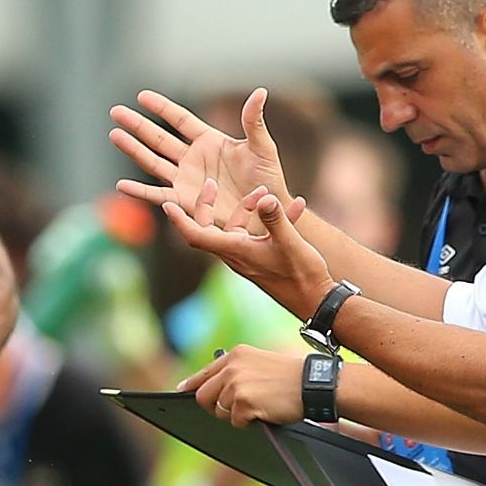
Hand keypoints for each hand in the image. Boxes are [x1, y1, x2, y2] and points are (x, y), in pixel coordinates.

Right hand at [110, 88, 289, 228]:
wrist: (267, 212)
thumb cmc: (269, 180)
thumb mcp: (262, 148)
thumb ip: (253, 121)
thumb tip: (259, 91)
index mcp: (209, 141)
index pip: (180, 120)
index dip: (161, 108)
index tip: (141, 96)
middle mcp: (193, 159)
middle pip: (159, 138)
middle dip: (137, 125)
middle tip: (115, 112)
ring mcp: (186, 180)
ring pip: (153, 161)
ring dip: (133, 149)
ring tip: (114, 135)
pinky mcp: (185, 201)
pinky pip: (159, 195)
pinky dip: (140, 192)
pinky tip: (122, 185)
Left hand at [161, 185, 331, 319]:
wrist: (319, 302)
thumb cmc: (302, 276)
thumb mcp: (290, 243)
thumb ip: (276, 219)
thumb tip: (264, 199)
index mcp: (236, 251)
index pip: (197, 236)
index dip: (180, 220)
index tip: (166, 204)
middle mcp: (237, 255)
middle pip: (209, 228)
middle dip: (207, 204)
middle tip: (211, 184)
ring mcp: (248, 257)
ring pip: (236, 227)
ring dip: (249, 207)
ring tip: (268, 192)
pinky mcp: (262, 258)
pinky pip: (258, 234)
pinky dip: (271, 219)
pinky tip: (296, 207)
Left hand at [179, 344, 308, 427]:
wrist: (312, 383)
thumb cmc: (290, 376)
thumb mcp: (259, 362)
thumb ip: (236, 370)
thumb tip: (214, 387)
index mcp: (235, 355)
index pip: (204, 373)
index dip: (191, 384)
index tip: (181, 390)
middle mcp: (232, 367)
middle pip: (204, 397)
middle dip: (214, 407)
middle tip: (232, 411)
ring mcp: (236, 385)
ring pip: (220, 411)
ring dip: (237, 415)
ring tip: (259, 405)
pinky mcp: (244, 403)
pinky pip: (236, 422)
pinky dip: (249, 422)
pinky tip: (265, 411)